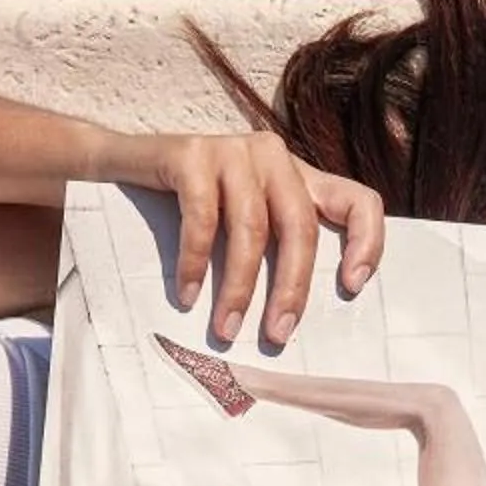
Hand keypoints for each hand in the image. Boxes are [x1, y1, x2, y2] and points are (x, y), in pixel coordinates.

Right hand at [107, 131, 384, 345]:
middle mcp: (273, 157)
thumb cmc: (186, 207)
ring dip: (239, 288)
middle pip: (300, 226)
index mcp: (298, 177)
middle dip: (291, 288)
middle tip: (276, 336)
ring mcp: (233, 150)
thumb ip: (274, 248)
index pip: (358, 201)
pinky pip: (203, 217)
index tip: (352, 287)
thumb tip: (294, 319)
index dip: (367, 242)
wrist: (117, 165)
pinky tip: (189, 294)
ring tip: (226, 329)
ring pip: (251, 228)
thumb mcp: (241, 223)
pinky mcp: (192, 153)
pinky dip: (196, 262)